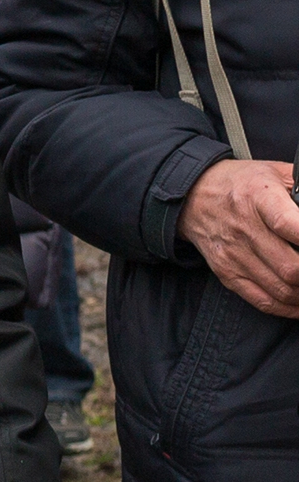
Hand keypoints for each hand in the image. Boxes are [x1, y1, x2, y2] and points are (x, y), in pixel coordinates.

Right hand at [179, 159, 298, 315]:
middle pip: (290, 267)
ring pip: (282, 289)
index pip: (288, 225)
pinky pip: (263, 300)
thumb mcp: (276, 173)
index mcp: (259, 198)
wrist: (193, 196)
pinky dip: (288, 308)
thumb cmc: (241, 184)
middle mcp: (244, 229)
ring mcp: (234, 254)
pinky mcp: (227, 272)